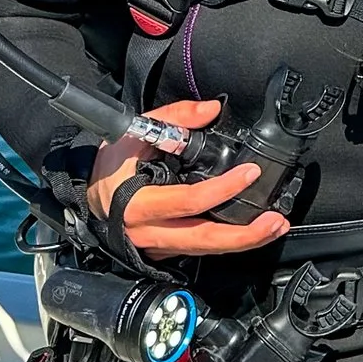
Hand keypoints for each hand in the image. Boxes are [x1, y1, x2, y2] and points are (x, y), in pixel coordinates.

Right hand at [88, 99, 291, 254]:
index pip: (188, 201)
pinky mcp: (164, 251)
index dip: (222, 189)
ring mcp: (158, 246)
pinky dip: (227, 244)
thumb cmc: (109, 166)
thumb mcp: (132, 133)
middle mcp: (149, 231)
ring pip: (205, 251)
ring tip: (274, 228)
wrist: (87, 197)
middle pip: (203, 239)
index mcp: (139, 203)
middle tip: (275, 221)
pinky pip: (199, 251)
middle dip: (244, 234)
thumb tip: (211, 110)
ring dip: (243, 242)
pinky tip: (250, 234)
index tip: (250, 173)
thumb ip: (173, 117)